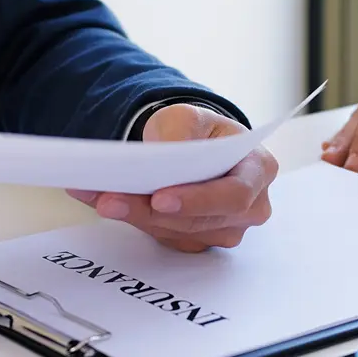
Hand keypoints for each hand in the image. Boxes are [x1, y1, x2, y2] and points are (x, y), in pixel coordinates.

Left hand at [66, 104, 277, 251]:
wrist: (192, 145)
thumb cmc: (200, 131)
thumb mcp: (190, 116)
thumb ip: (182, 131)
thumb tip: (163, 156)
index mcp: (259, 170)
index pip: (234, 195)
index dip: (197, 201)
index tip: (160, 199)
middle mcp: (250, 207)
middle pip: (199, 221)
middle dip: (150, 211)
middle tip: (109, 200)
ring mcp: (225, 229)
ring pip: (177, 233)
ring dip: (135, 217)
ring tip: (99, 197)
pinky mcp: (198, 241)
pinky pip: (164, 237)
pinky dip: (134, 220)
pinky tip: (106, 203)